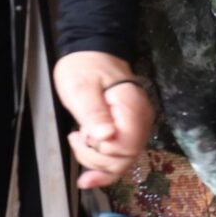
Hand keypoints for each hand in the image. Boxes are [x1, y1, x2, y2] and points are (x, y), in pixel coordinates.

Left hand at [52, 52, 153, 188]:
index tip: (81, 138)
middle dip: (98, 160)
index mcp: (132, 109)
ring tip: (77, 140)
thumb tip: (106, 137)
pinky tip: (87, 157)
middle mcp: (141, 120)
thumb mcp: (81, 88)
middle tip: (75, 140)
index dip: (103, 152)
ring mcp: (137, 126)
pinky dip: (103, 161)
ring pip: (124, 159)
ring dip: (98, 161)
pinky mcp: (129, 129)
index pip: (127, 146)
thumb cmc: (85, 69)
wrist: (93, 55)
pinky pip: (121, 153)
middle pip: (127, 157)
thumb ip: (94, 114)